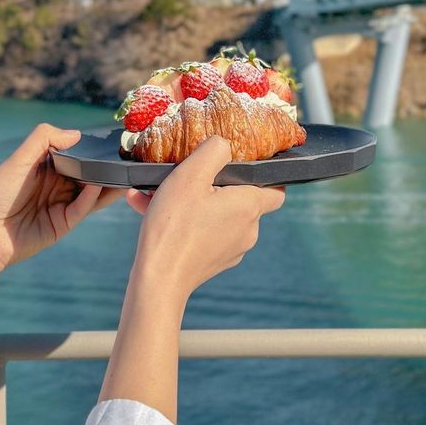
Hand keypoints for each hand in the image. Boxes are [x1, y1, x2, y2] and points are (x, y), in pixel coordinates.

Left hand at [0, 124, 122, 370]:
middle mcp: (55, 185)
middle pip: (87, 174)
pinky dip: (92, 198)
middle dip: (104, 166)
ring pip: (90, 192)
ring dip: (107, 184)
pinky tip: (98, 186)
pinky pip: (81, 209)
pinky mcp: (62, 225)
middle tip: (126, 156)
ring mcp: (60, 205)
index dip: (91, 149)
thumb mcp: (17, 160)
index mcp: (44, 167)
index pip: (75, 155)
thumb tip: (76, 133)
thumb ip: (44, 140)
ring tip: (125, 173)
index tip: (110, 141)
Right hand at [126, 135, 284, 302]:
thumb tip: (224, 144)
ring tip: (157, 192)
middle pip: (240, 198)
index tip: (242, 164)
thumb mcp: (191, 174)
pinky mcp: (213, 261)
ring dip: (191, 200)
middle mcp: (248, 230)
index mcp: (250, 206)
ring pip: (215, 214)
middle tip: (187, 174)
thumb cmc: (175, 226)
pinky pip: (202, 231)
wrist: (157, 280)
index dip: (264, 174)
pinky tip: (149, 208)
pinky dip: (183, 220)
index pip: (276, 188)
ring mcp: (232, 249)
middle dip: (213, 184)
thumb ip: (213, 151)